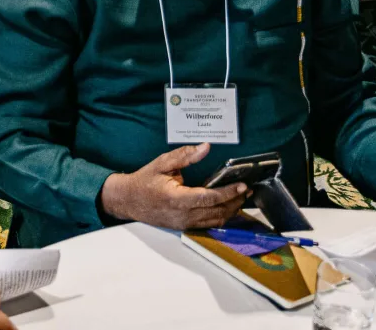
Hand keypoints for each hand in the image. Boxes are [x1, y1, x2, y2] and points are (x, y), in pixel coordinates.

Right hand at [98, 143, 250, 230]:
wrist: (128, 200)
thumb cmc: (144, 181)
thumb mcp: (162, 163)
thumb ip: (184, 156)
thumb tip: (205, 147)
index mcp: (177, 198)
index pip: (209, 198)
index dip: (228, 193)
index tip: (242, 186)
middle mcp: (183, 214)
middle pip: (217, 211)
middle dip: (235, 201)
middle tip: (247, 190)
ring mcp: (184, 223)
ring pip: (215, 221)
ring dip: (231, 210)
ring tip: (241, 198)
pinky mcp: (185, 227)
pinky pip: (209, 224)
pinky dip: (221, 217)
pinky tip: (227, 207)